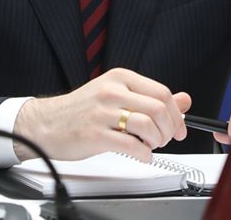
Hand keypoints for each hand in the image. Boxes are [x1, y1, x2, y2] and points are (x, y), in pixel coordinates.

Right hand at [13, 67, 190, 161]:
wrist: (46, 123)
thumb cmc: (82, 109)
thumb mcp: (118, 94)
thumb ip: (150, 97)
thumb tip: (184, 100)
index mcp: (120, 77)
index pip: (162, 92)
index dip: (177, 113)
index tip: (179, 127)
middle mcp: (112, 91)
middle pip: (159, 108)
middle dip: (169, 129)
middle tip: (165, 138)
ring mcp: (103, 113)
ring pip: (148, 126)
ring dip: (157, 141)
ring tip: (150, 145)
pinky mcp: (95, 135)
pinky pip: (131, 145)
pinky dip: (144, 154)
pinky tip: (141, 154)